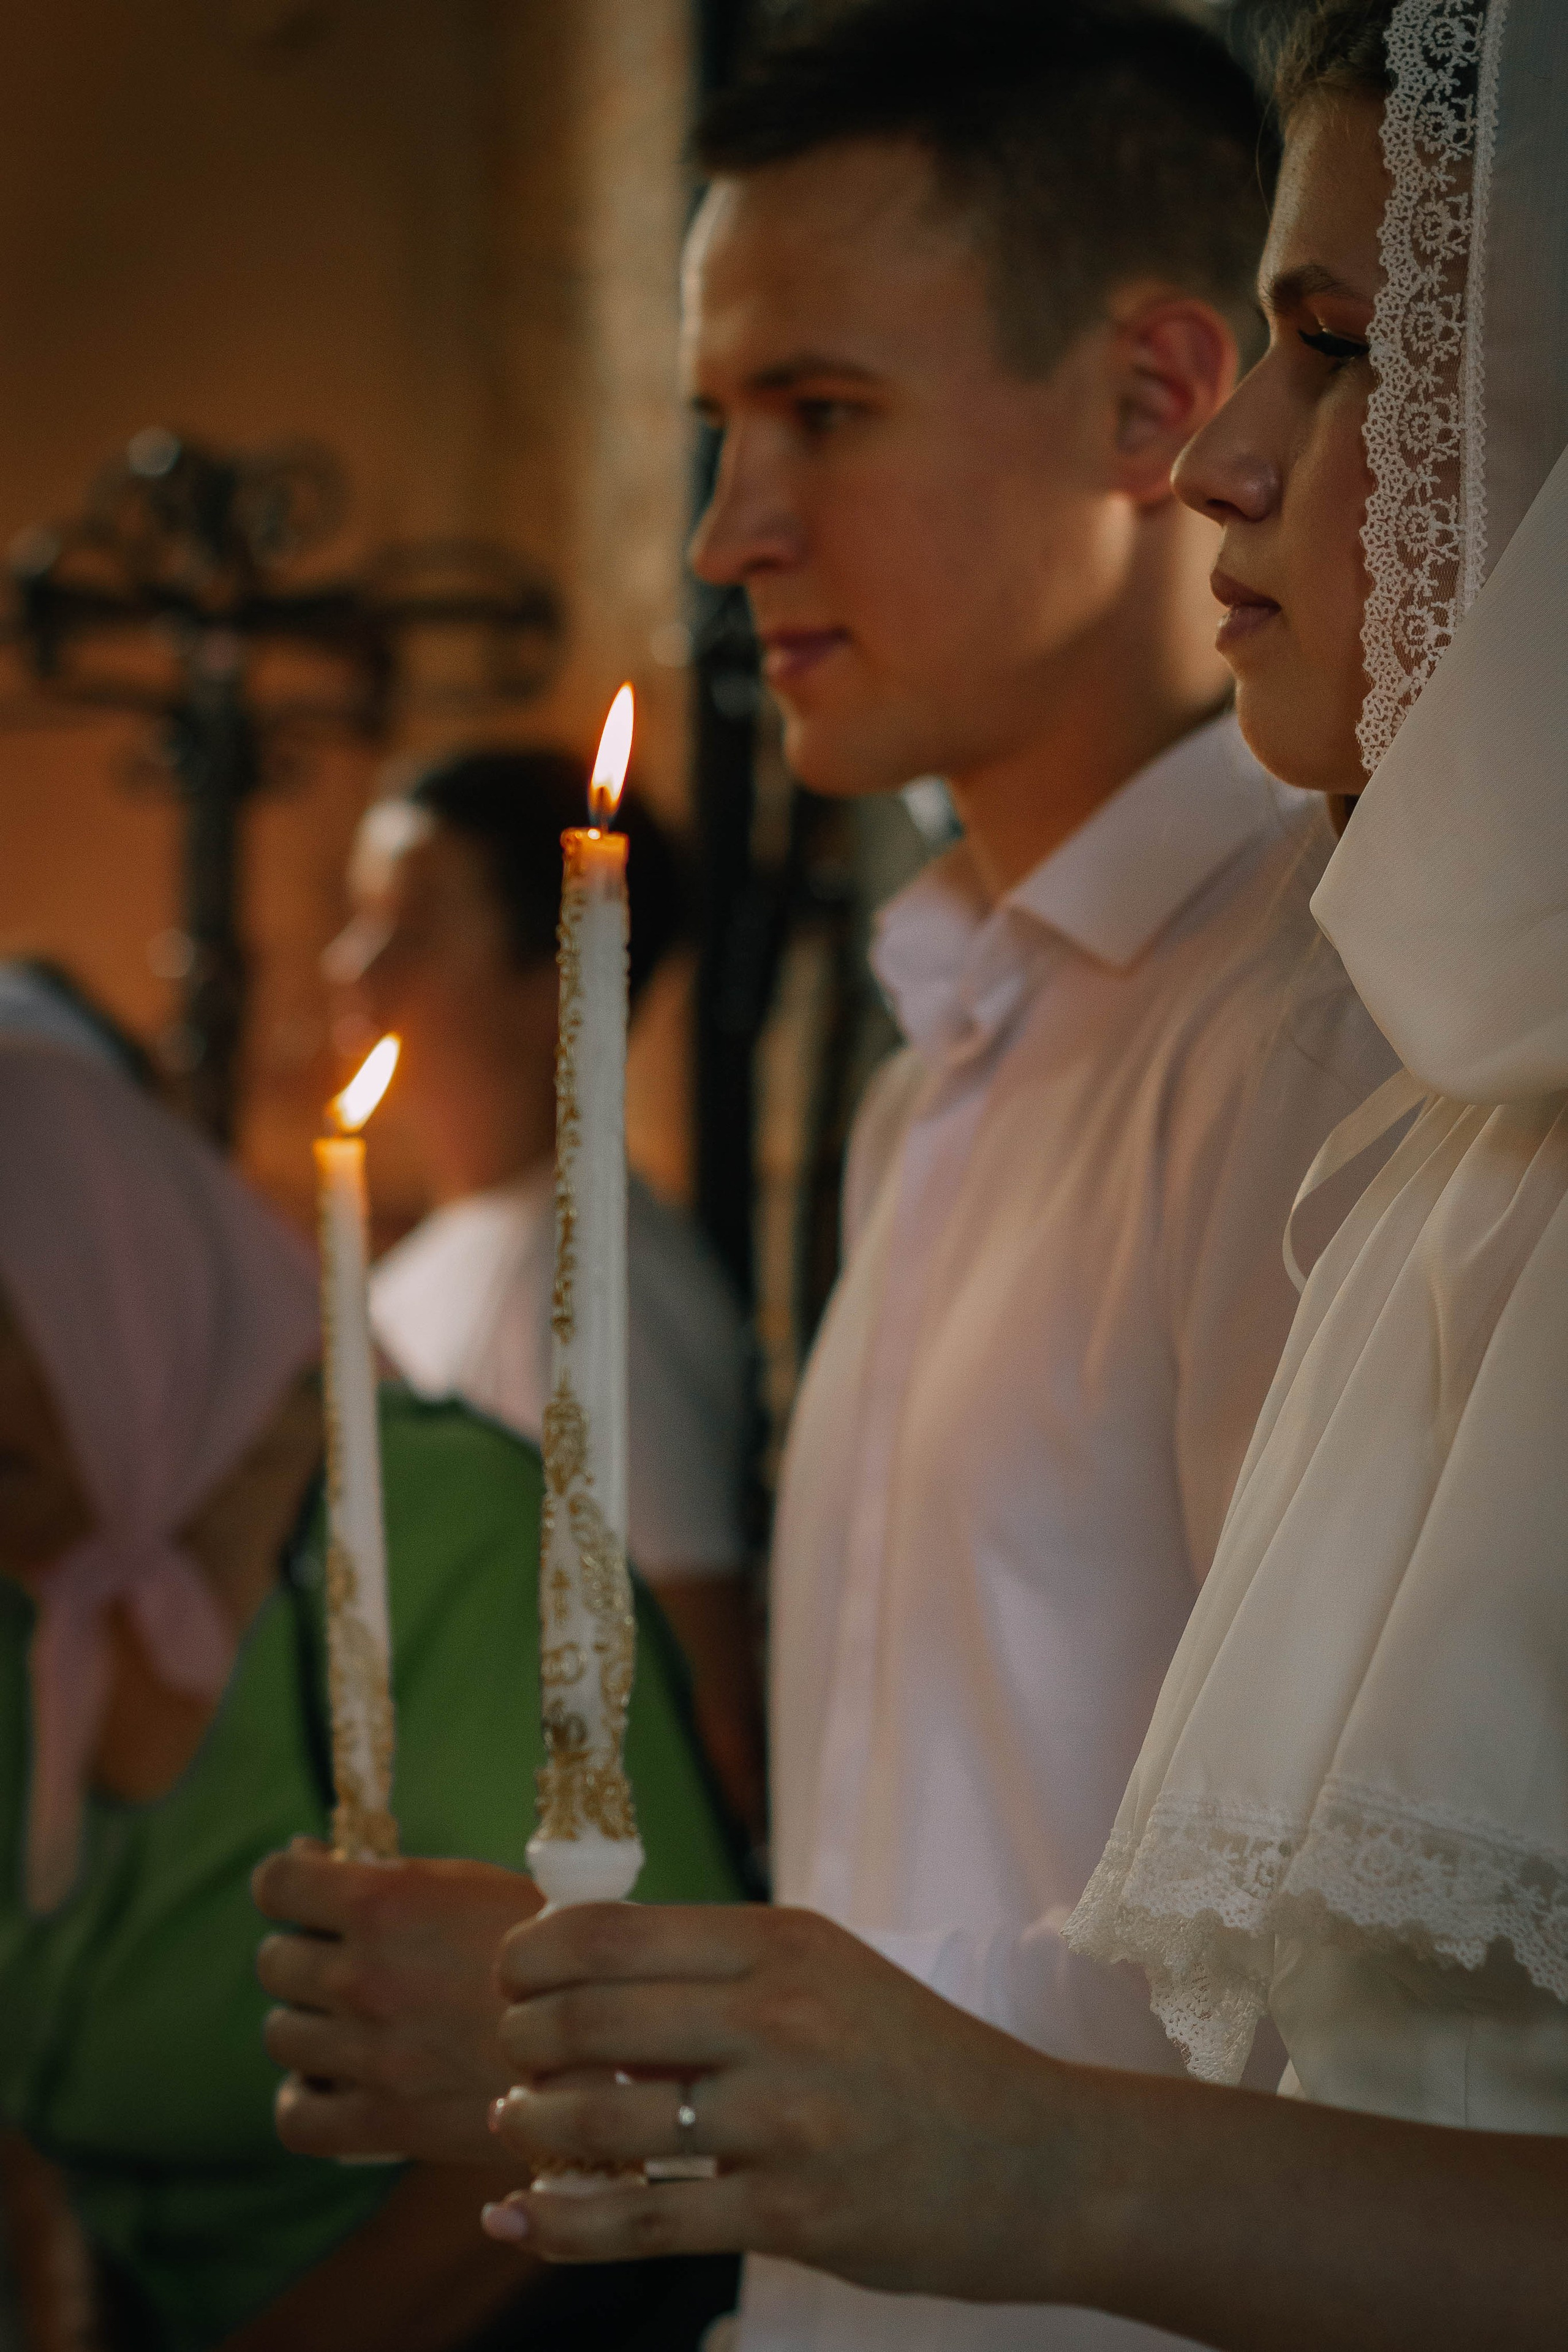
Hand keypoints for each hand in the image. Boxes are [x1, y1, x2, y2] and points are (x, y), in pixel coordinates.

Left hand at [253, 1838, 541, 2164]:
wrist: (609, 2040)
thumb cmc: (545, 1946)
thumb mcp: (471, 1884)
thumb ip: (389, 1875)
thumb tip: (305, 1858)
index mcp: (387, 1902)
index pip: (277, 1884)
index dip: (285, 1884)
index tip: (302, 1892)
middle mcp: (366, 1975)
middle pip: (275, 1962)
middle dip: (304, 1953)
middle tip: (346, 1960)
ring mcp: (370, 2054)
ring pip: (281, 2035)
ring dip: (308, 2024)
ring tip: (351, 2022)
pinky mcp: (384, 2125)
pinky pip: (297, 2115)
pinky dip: (305, 2098)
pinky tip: (335, 2082)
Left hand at [483, 1903, 1080, 2300]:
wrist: (1038, 2162)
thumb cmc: (917, 2062)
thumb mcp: (827, 1976)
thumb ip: (718, 1974)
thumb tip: (582, 1985)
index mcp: (782, 1943)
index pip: (610, 1930)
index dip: (531, 1957)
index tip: (510, 1980)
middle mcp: (778, 2018)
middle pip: (587, 2017)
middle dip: (519, 2041)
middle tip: (510, 2058)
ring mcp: (785, 2119)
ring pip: (600, 2118)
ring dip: (529, 2126)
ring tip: (516, 2126)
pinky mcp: (791, 2214)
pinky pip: (643, 2219)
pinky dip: (560, 2224)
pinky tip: (518, 2219)